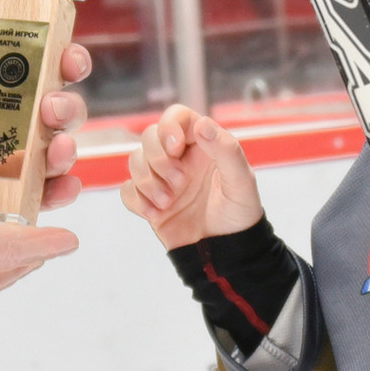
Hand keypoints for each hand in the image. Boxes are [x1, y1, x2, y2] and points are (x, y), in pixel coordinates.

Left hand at [0, 43, 91, 213]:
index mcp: (3, 88)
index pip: (48, 68)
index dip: (68, 61)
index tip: (67, 60)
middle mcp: (19, 122)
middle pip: (62, 112)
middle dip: (66, 108)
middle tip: (50, 108)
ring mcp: (17, 159)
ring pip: (58, 153)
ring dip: (65, 151)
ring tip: (55, 150)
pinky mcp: (10, 194)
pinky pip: (43, 195)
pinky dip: (57, 192)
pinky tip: (57, 189)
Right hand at [119, 104, 263, 249]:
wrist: (226, 254)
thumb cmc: (240, 214)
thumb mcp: (241, 182)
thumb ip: (227, 151)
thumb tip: (202, 124)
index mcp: (203, 145)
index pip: (177, 117)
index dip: (169, 125)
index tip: (175, 146)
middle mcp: (180, 158)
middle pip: (149, 136)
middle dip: (157, 159)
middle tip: (179, 183)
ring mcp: (162, 180)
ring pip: (134, 161)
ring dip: (147, 181)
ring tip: (168, 203)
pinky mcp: (149, 201)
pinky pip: (128, 191)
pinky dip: (137, 201)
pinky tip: (156, 214)